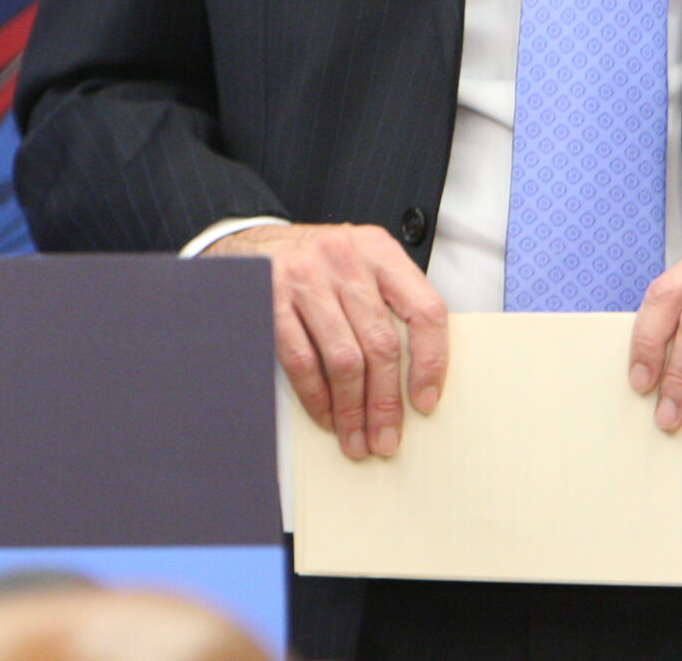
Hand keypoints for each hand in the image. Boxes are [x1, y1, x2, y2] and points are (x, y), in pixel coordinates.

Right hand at [207, 222, 448, 460]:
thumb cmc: (314, 262)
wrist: (250, 242)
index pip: (425, 310)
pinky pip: (301, 359)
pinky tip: (324, 415)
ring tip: (355, 438)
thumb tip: (414, 378)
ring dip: (352, 408)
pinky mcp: (271, 297)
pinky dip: (315, 396)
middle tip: (385, 439)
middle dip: (386, 403)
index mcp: (378, 250)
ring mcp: (305, 277)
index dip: (431, 362)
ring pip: (343, 358)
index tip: (425, 401)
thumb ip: (388, 304)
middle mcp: (344, 258)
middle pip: (381, 344)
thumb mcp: (359, 265)